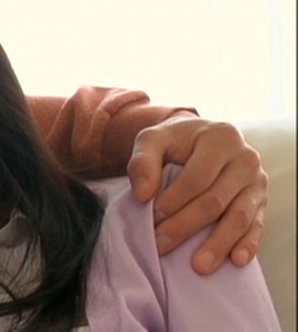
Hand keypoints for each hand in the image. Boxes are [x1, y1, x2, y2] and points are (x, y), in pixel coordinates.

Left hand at [126, 114, 267, 274]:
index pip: (198, 176)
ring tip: (198, 266)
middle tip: (162, 246)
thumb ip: (142, 162)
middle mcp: (246, 158)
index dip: (175, 199)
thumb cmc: (173, 143)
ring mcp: (257, 182)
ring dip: (217, 244)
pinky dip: (248, 245)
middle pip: (215, 200)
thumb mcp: (152, 140)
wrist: (197, 140)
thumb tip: (143, 195)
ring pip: (238, 218)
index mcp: (221, 138)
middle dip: (186, 226)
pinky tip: (236, 261)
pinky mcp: (261, 202)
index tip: (153, 216)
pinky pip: (256, 226)